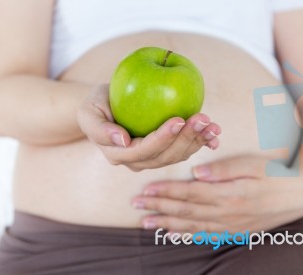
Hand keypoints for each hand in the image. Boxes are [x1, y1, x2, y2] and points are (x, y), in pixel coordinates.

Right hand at [77, 84, 221, 170]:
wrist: (108, 106)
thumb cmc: (97, 104)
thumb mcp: (88, 111)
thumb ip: (99, 129)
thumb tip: (122, 141)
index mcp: (119, 155)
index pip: (144, 150)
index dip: (163, 138)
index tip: (179, 120)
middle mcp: (137, 162)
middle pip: (165, 156)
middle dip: (186, 139)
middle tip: (202, 119)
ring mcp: (153, 158)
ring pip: (178, 155)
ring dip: (197, 141)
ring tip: (213, 125)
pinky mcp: (165, 151)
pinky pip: (184, 150)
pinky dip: (201, 144)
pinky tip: (215, 137)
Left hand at [132, 155, 302, 232]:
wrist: (299, 194)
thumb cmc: (275, 174)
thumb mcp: (253, 164)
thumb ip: (224, 169)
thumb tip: (197, 172)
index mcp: (228, 194)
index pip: (189, 193)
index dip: (166, 192)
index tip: (146, 189)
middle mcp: (226, 213)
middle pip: (185, 211)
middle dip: (158, 208)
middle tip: (136, 205)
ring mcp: (229, 225)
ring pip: (191, 226)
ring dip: (166, 224)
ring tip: (146, 223)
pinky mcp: (234, 230)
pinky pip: (205, 236)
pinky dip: (186, 236)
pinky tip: (172, 236)